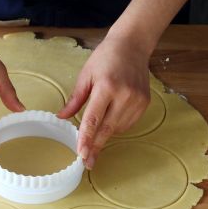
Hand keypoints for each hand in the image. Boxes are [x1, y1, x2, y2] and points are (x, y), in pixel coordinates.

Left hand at [57, 32, 151, 168]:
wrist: (133, 46)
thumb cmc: (106, 58)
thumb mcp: (86, 75)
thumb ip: (75, 99)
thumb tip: (62, 117)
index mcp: (107, 87)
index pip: (94, 119)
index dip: (87, 138)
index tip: (82, 154)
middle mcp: (124, 95)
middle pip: (107, 129)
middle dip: (96, 146)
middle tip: (87, 162)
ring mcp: (137, 100)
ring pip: (118, 128)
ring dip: (105, 132)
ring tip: (98, 126)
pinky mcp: (145, 103)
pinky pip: (128, 123)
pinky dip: (116, 125)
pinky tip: (111, 117)